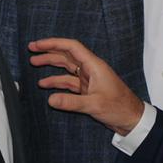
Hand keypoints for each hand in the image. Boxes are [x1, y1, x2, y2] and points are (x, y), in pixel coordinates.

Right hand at [29, 38, 144, 134]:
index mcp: (94, 66)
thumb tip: (50, 99)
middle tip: (31, 50)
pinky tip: (46, 85)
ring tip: (34, 63)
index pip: (71, 47)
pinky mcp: (88, 89)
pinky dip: (57, 82)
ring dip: (51, 65)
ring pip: (66, 68)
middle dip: (49, 51)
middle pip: (66, 55)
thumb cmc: (119, 107)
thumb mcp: (94, 105)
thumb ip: (71, 102)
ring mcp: (89, 79)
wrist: (131, 118)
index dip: (54, 43)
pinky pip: (69, 82)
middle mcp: (90, 69)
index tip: (38, 44)